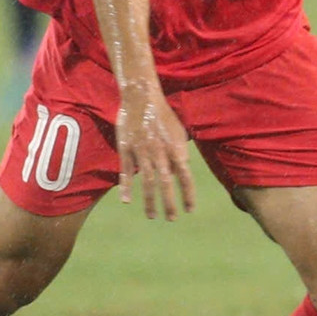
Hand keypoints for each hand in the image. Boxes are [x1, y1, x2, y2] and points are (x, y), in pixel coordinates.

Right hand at [114, 81, 195, 219]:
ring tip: (152, 216)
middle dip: (170, 204)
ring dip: (150, 201)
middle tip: (172, 219)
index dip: (188, 195)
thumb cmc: (162, 115)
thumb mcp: (179, 132)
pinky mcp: (126, 149)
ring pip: (147, 181)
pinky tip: (126, 201)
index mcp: (175, 148)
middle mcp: (160, 152)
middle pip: (167, 183)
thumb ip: (180, 153)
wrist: (142, 97)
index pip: (186, 177)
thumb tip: (180, 172)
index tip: (190, 210)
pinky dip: (126, 187)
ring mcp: (142, 151)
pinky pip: (126, 171)